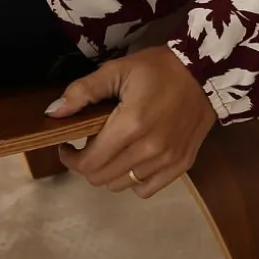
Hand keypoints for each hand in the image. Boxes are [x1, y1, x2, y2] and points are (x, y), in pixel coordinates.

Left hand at [45, 44, 216, 199]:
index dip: (70, 158)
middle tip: (86, 146)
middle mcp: (148, 150)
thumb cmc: (157, 68)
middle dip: (86, 165)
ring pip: (122, 186)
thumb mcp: (117, 70)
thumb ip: (82, 92)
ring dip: (109, 172)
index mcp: (129, 125)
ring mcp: (167, 161)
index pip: (89, 162)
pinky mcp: (182, 165)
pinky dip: (134, 181)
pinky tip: (132, 161)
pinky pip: (147, 189)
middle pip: (102, 178)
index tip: (67, 145)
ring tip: (110, 151)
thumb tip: (53, 113)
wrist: (205, 72)